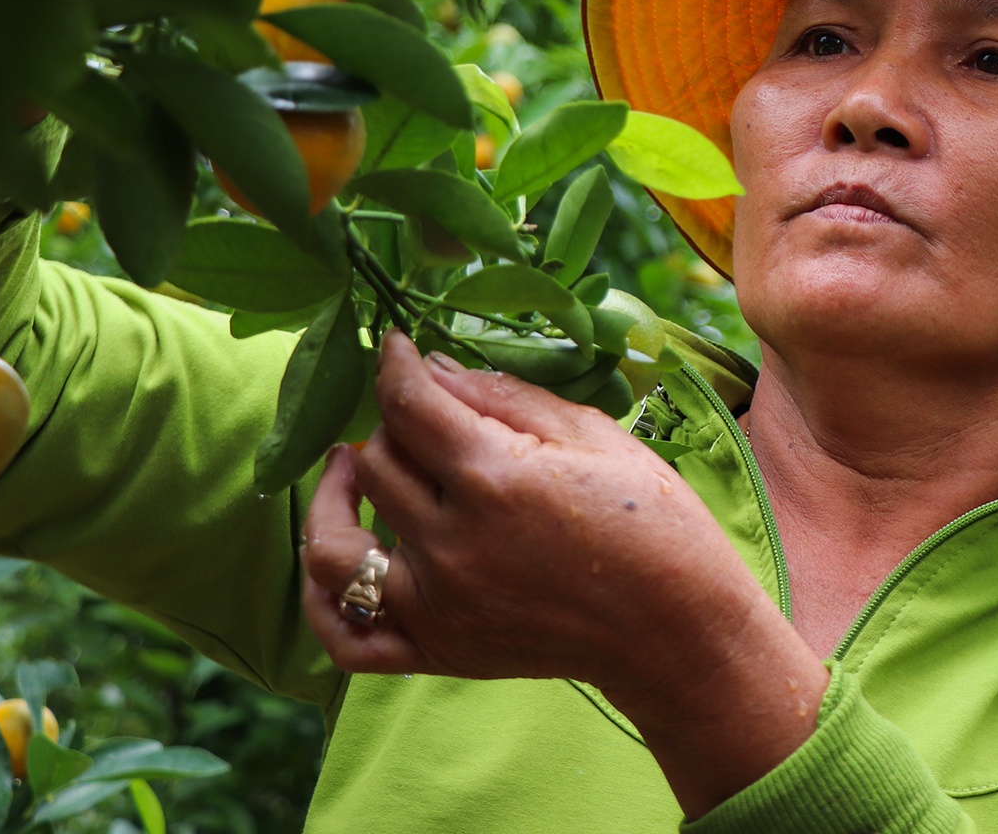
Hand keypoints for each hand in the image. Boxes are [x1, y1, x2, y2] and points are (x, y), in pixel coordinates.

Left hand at [299, 332, 827, 815]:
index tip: (394, 346)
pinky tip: (335, 555)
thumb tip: (436, 367)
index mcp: (493, 476)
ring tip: (350, 466)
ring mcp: (436, 604)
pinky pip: (343, 636)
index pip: (410, 401)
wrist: (676, 631)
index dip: (395, 362)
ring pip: (337, 542)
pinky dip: (321, 599)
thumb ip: (506, 396)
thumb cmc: (654, 523)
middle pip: (377, 460)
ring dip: (334, 496)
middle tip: (420, 412)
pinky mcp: (437, 652)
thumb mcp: (593, 434)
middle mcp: (450, 542)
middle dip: (392, 422)